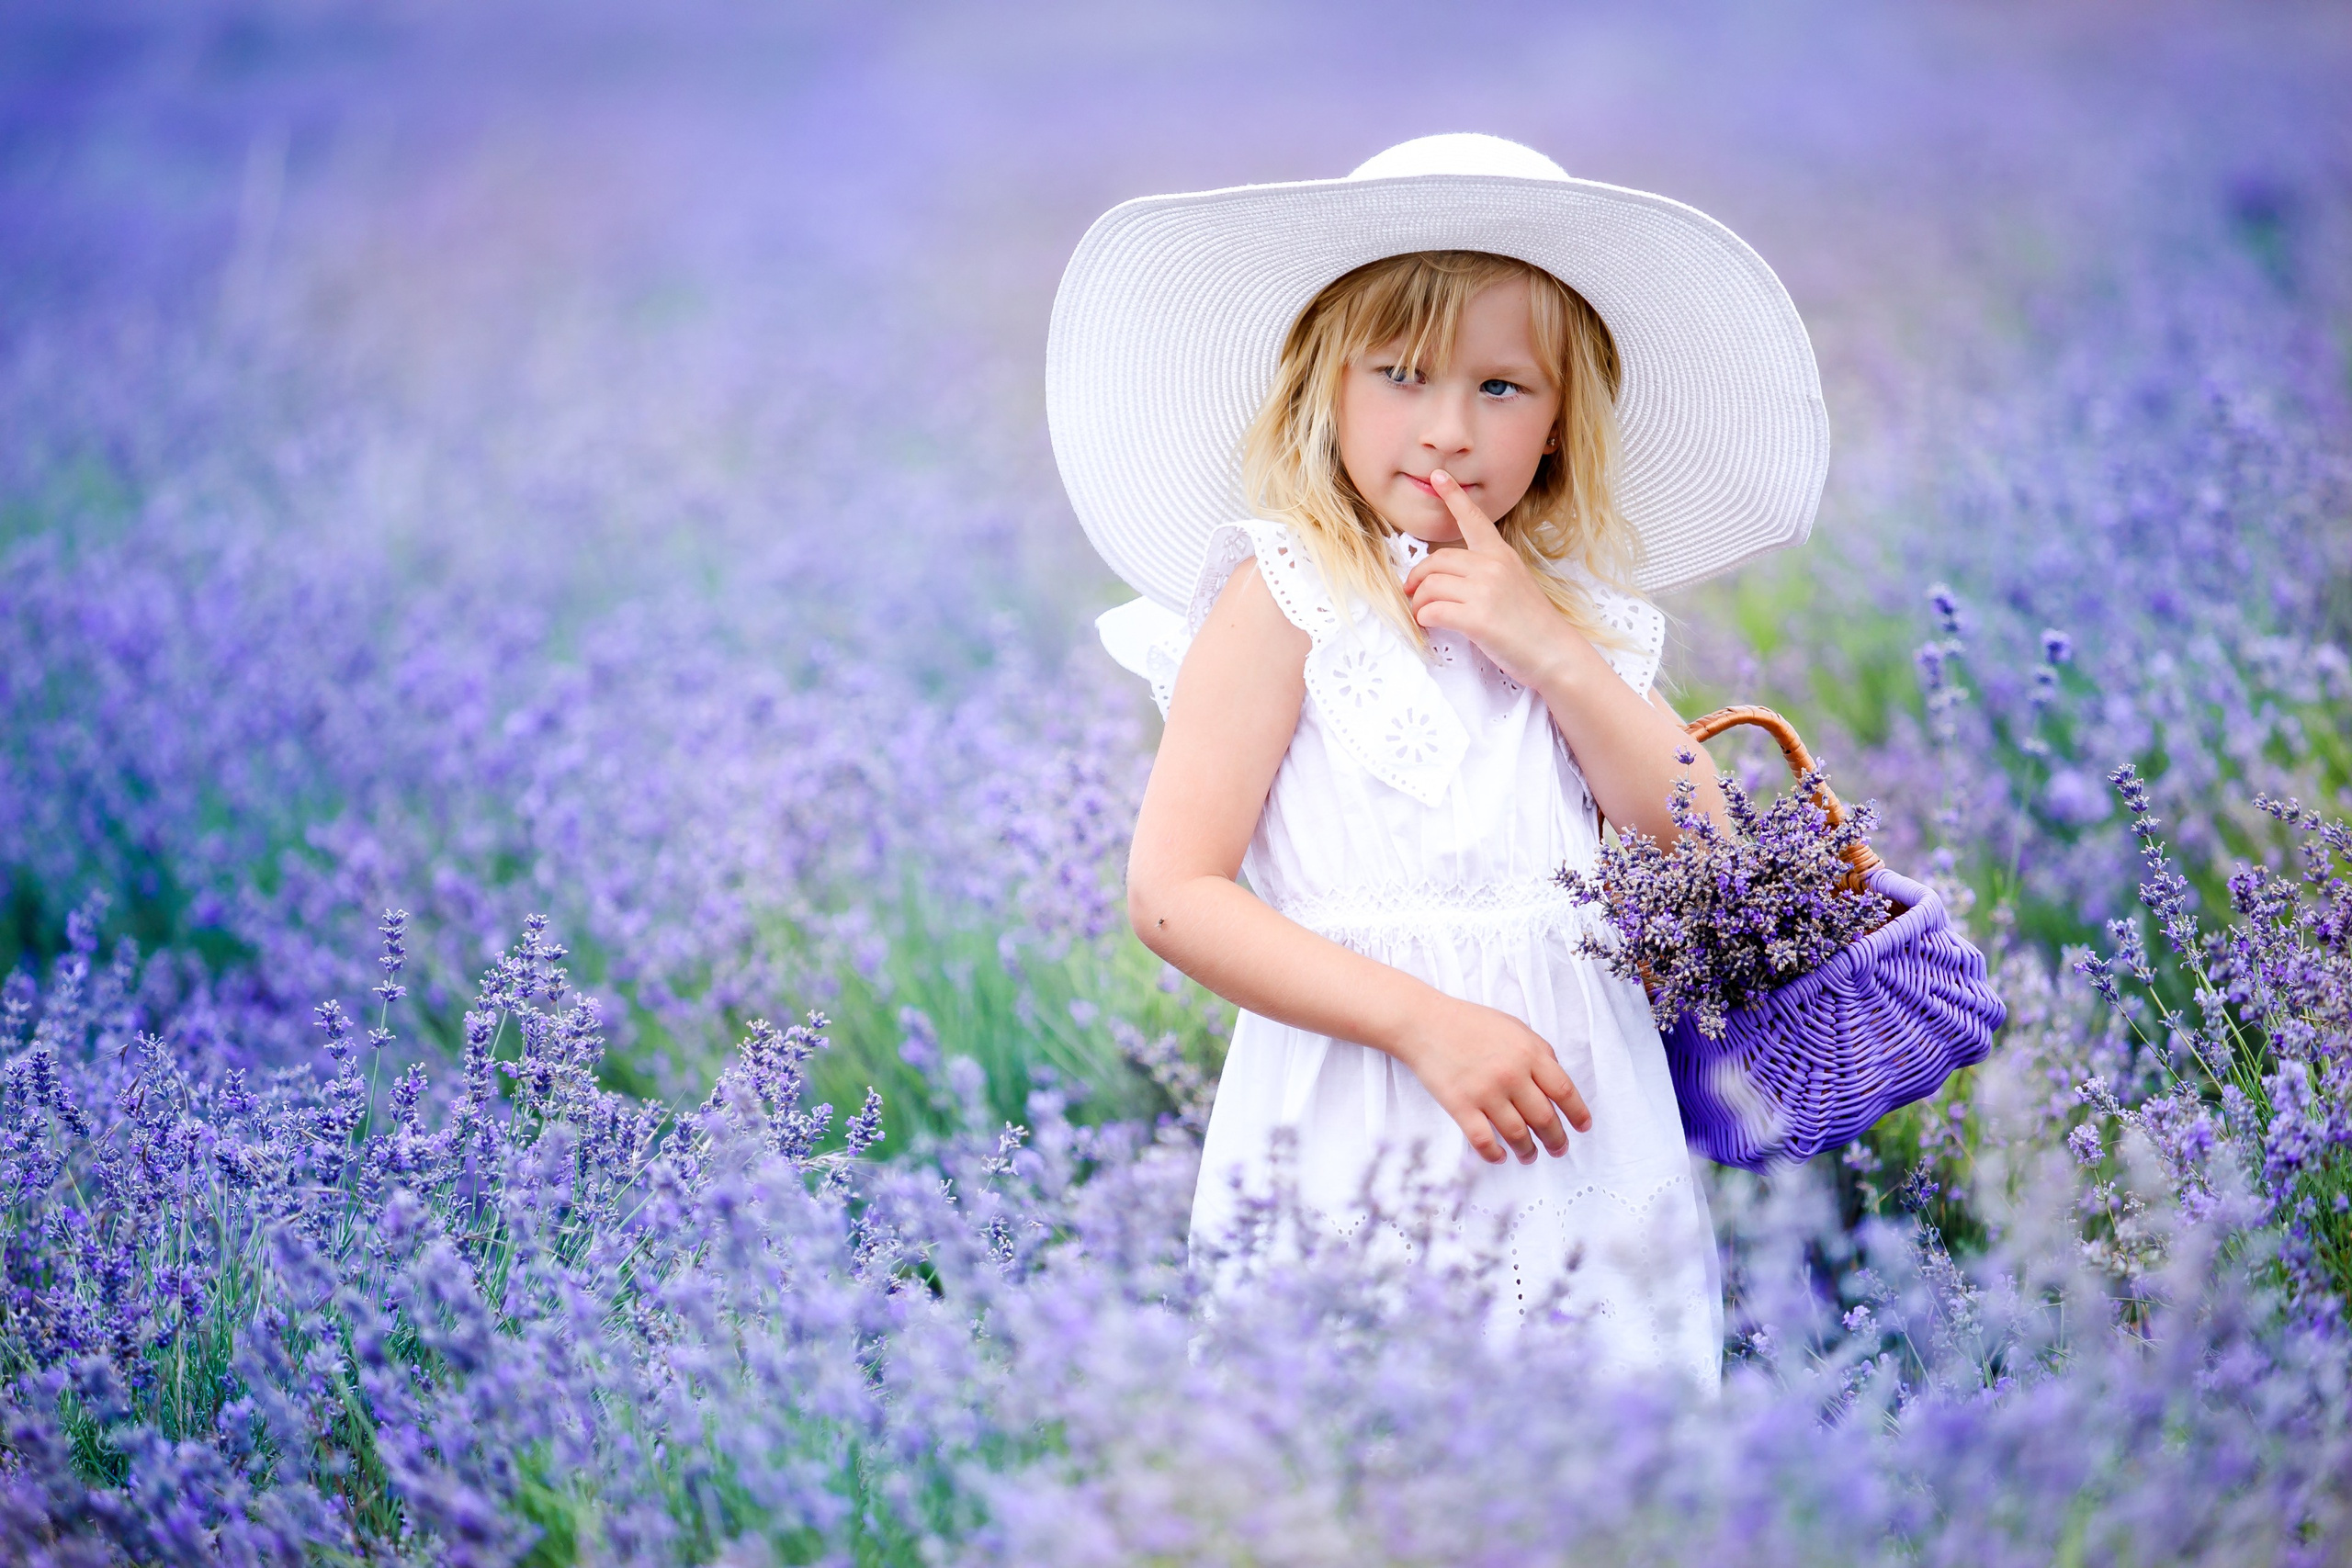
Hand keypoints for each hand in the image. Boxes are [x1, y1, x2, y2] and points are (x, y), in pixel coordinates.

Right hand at [1393, 994, 1591, 1163]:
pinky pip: (1483, 1140)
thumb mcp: (1514, 1028)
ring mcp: (1485, 1091)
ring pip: (1517, 1134)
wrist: (1425, 1023)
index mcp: (1529, 1053)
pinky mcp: (1460, 1105)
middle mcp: (1512, 1074)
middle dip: (1556, 1140)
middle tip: (1559, 1149)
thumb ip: (1538, 1053)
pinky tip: (1500, 1156)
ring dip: (1528, 1150)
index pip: (1564, 1091)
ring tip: (1529, 1156)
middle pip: (1544, 1118)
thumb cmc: (1471, 1023)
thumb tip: (1556, 1085)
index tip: (1582, 1128)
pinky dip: (1495, 1154)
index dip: (1577, 1114)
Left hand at [1402, 469, 1585, 689]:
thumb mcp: (1514, 584)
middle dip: (1417, 577)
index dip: (1453, 496)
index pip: (1474, 519)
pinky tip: (1430, 625)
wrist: (1554, 653)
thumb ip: (1485, 572)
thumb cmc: (1532, 624)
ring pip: (1430, 586)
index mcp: (1501, 555)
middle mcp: (1492, 567)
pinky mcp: (1477, 618)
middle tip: (1411, 592)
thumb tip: (1447, 576)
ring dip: (1418, 602)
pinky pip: (1432, 610)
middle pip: (1436, 560)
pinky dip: (1424, 618)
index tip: (1438, 476)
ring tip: (1423, 614)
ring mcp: (1485, 591)